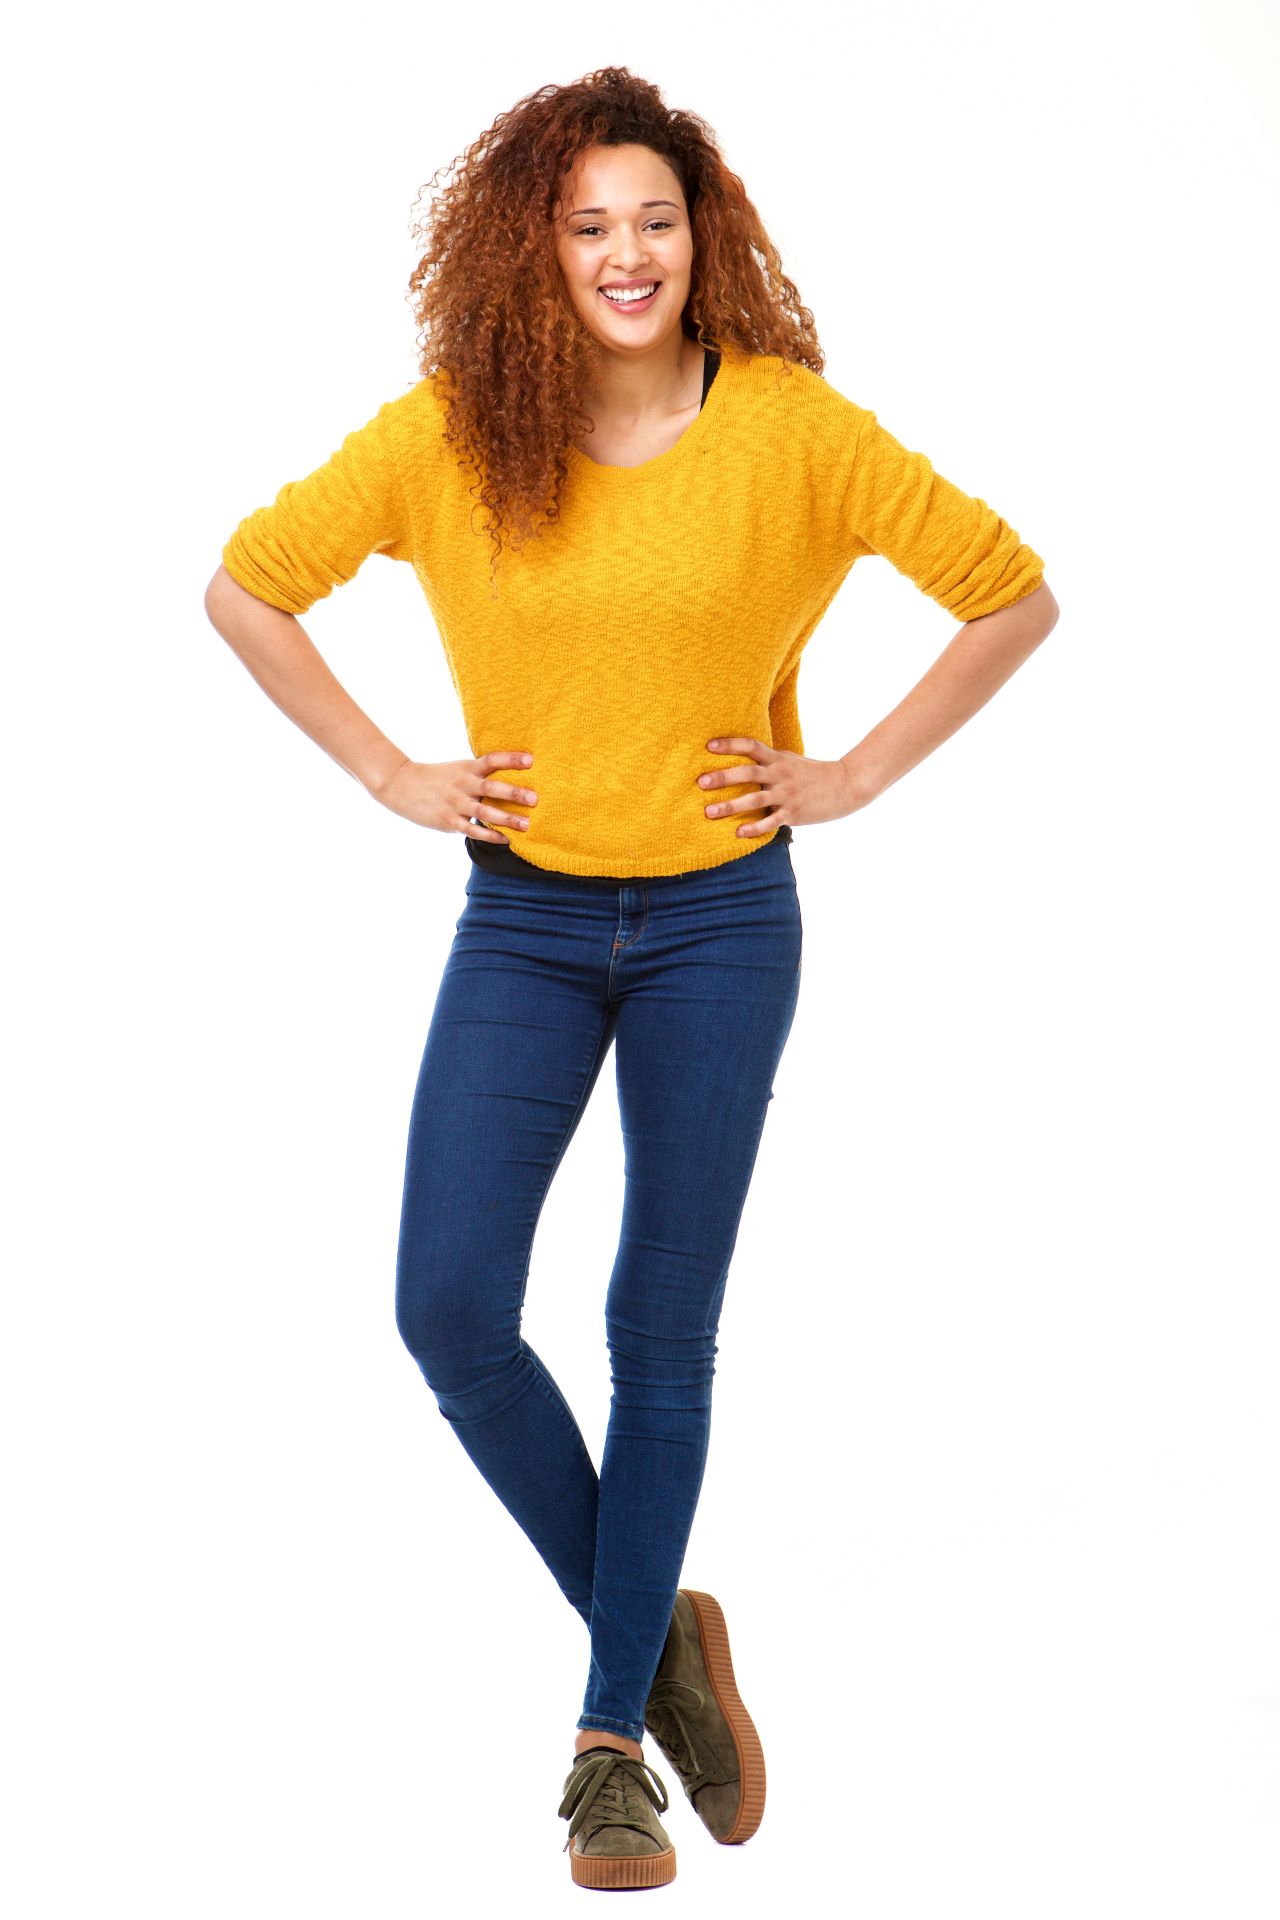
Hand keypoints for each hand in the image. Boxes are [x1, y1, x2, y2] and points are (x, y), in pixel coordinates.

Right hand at [374, 750, 537, 841]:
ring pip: (485, 812)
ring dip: (507, 819)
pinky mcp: (449, 820)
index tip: (531, 759)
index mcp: (467, 768)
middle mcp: (463, 784)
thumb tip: (510, 778)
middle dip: (514, 793)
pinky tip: (506, 839)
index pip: (492, 760)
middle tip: (534, 798)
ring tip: (527, 824)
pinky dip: (490, 835)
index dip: (511, 759)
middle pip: (491, 787)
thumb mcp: (459, 769)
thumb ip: (481, 773)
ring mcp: (456, 803)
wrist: (403, 786)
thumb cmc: (438, 778)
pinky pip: (472, 829)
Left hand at [696, 736, 861, 836]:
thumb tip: (743, 756)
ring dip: (730, 806)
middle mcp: (779, 775)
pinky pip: (771, 821)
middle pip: (748, 772)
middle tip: (701, 782)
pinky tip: (739, 833)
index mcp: (778, 759)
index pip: (751, 746)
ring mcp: (786, 794)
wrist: (844, 785)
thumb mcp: (789, 760)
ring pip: (754, 799)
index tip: (708, 746)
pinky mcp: (794, 813)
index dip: (730, 744)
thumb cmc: (811, 773)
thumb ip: (768, 759)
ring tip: (709, 812)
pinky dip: (755, 828)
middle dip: (723, 777)